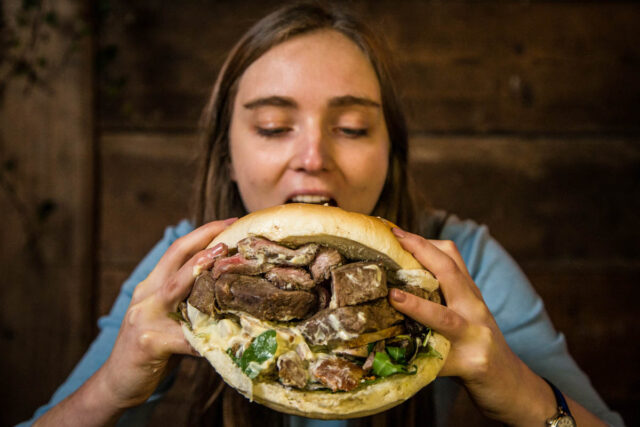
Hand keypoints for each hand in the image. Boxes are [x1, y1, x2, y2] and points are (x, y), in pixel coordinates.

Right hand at [97, 218, 234, 408]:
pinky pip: (181, 337)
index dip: (203, 233)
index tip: (229, 222)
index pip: (177, 250)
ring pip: (173, 287)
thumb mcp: (170, 317)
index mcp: (152, 285)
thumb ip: (191, 302)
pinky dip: (202, 336)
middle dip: (203, 240)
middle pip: (175, 257)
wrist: (116, 382)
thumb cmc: (153, 349)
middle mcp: (146, 294)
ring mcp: (144, 316)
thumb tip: (230, 290)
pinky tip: (224, 335)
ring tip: (220, 258)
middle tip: (230, 232)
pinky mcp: (148, 342)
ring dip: (198, 270)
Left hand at [387, 227, 556, 424]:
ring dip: (418, 306)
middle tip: (395, 240)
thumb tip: (391, 286)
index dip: (422, 241)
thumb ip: (439, 298)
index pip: (450, 256)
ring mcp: (475, 336)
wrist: (513, 386)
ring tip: (394, 296)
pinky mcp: (472, 365)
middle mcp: (474, 308)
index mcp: (469, 293)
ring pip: (445, 317)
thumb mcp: (463, 315)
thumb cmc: (476, 347)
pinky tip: (396, 358)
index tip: (394, 231)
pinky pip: (443, 361)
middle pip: (450, 273)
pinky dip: (421, 358)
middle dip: (422, 252)